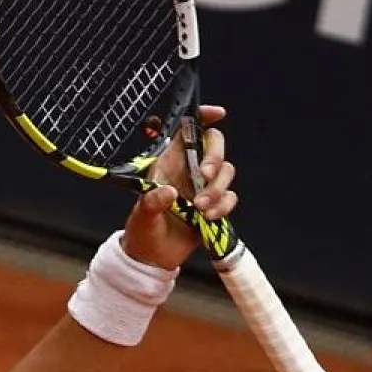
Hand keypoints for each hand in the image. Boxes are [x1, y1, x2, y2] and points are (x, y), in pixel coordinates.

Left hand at [121, 105, 238, 270]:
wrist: (152, 257)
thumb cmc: (142, 230)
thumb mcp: (142, 216)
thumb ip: (152, 203)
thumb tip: (169, 193)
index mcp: (168, 163)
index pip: (188, 132)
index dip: (202, 118)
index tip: (218, 114)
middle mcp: (188, 171)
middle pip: (214, 146)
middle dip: (214, 157)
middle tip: (204, 175)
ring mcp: (203, 187)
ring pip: (226, 172)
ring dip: (217, 188)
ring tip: (199, 209)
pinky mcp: (215, 205)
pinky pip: (230, 197)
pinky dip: (223, 206)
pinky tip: (208, 218)